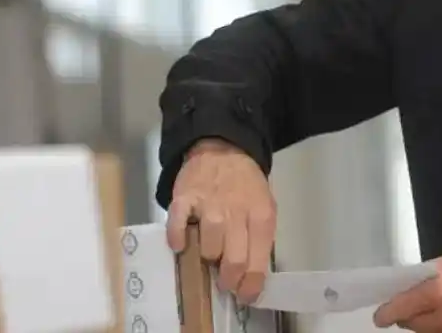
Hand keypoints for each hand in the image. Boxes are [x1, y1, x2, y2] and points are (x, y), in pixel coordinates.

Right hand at [166, 138, 276, 303]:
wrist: (224, 147)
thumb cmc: (245, 185)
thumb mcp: (264, 207)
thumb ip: (259, 238)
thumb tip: (251, 275)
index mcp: (261, 215)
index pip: (258, 261)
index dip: (251, 285)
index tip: (245, 295)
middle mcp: (237, 211)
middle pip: (234, 260)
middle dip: (229, 279)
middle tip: (225, 282)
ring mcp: (209, 204)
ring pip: (208, 248)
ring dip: (207, 257)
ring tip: (208, 253)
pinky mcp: (184, 198)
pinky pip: (178, 226)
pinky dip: (177, 239)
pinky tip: (181, 243)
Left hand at [373, 249, 441, 331]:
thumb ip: (428, 274)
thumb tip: (409, 285)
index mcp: (438, 289)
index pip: (401, 307)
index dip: (387, 313)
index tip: (380, 317)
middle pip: (412, 324)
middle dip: (406, 317)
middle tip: (407, 310)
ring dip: (424, 325)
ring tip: (431, 312)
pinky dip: (440, 329)